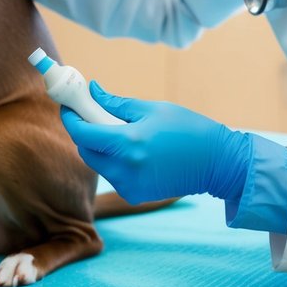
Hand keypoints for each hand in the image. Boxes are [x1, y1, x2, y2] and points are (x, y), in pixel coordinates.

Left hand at [61, 82, 251, 204]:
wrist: (217, 163)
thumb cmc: (188, 129)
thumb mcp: (151, 109)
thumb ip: (115, 103)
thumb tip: (92, 91)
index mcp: (128, 144)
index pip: (82, 133)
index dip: (71, 117)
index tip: (69, 105)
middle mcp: (124, 169)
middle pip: (86, 150)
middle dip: (85, 131)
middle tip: (92, 113)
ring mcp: (129, 186)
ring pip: (97, 164)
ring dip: (99, 147)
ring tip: (119, 130)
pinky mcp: (134, 195)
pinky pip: (112, 175)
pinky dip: (113, 161)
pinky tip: (132, 150)